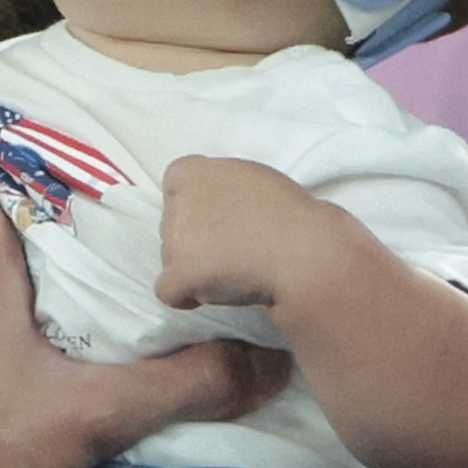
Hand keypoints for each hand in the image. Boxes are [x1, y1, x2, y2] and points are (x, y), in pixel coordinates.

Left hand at [156, 152, 343, 312]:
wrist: (300, 249)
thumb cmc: (288, 211)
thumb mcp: (251, 178)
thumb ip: (223, 188)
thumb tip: (215, 207)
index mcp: (192, 171)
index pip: (176, 183)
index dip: (194, 202)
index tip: (217, 215)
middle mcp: (177, 203)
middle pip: (173, 223)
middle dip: (194, 236)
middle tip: (231, 245)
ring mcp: (174, 240)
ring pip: (171, 257)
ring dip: (193, 265)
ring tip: (233, 268)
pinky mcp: (179, 275)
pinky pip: (168, 291)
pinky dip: (185, 296)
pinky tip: (207, 295)